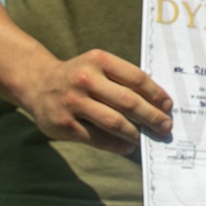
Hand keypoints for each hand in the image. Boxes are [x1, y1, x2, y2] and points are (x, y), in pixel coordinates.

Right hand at [21, 49, 172, 154]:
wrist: (37, 83)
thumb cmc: (80, 76)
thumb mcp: (98, 66)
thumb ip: (122, 79)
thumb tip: (157, 103)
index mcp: (99, 60)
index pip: (136, 78)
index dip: (156, 93)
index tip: (168, 105)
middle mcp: (86, 79)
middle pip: (129, 101)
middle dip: (152, 116)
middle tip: (166, 126)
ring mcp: (73, 102)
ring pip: (114, 122)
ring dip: (136, 132)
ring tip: (147, 136)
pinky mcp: (64, 124)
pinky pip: (97, 138)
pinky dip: (117, 144)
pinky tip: (128, 145)